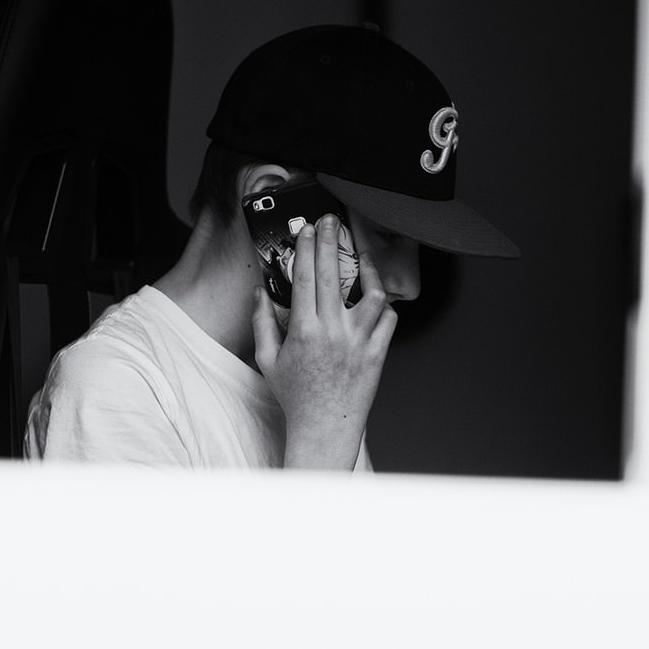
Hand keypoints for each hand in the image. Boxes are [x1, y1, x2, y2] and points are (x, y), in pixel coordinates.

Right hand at [252, 213, 398, 468]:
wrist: (324, 427)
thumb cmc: (295, 396)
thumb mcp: (267, 360)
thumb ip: (262, 323)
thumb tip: (259, 292)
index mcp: (304, 330)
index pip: (306, 277)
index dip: (307, 248)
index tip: (307, 229)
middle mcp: (333, 331)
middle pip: (334, 274)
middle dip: (331, 241)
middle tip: (330, 221)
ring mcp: (359, 341)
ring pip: (371, 294)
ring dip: (367, 270)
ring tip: (362, 255)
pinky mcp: (377, 353)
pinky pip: (388, 320)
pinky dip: (384, 305)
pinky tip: (376, 297)